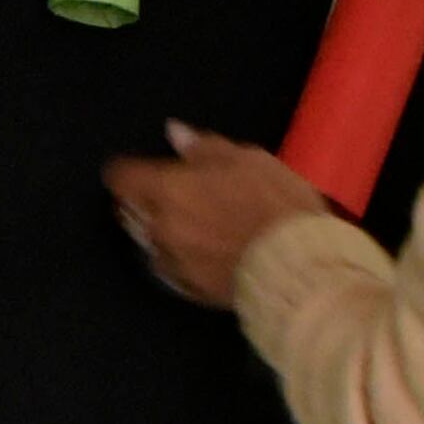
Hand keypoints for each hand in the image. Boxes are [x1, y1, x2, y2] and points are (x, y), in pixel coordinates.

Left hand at [102, 121, 335, 306]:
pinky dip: (181, 259)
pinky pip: (174, 270)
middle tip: (172, 196)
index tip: (141, 169)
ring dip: (162, 232)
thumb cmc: (275, 205)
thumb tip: (174, 132)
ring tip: (192, 226)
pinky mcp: (193, 291)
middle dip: (143, 202)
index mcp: (168, 190)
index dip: (128, 170)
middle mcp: (161, 228)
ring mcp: (175, 263)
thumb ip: (204, 147)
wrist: (301, 268)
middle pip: (131, 212)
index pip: (121, 177)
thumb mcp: (247, 160)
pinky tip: (205, 253)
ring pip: (152, 242)